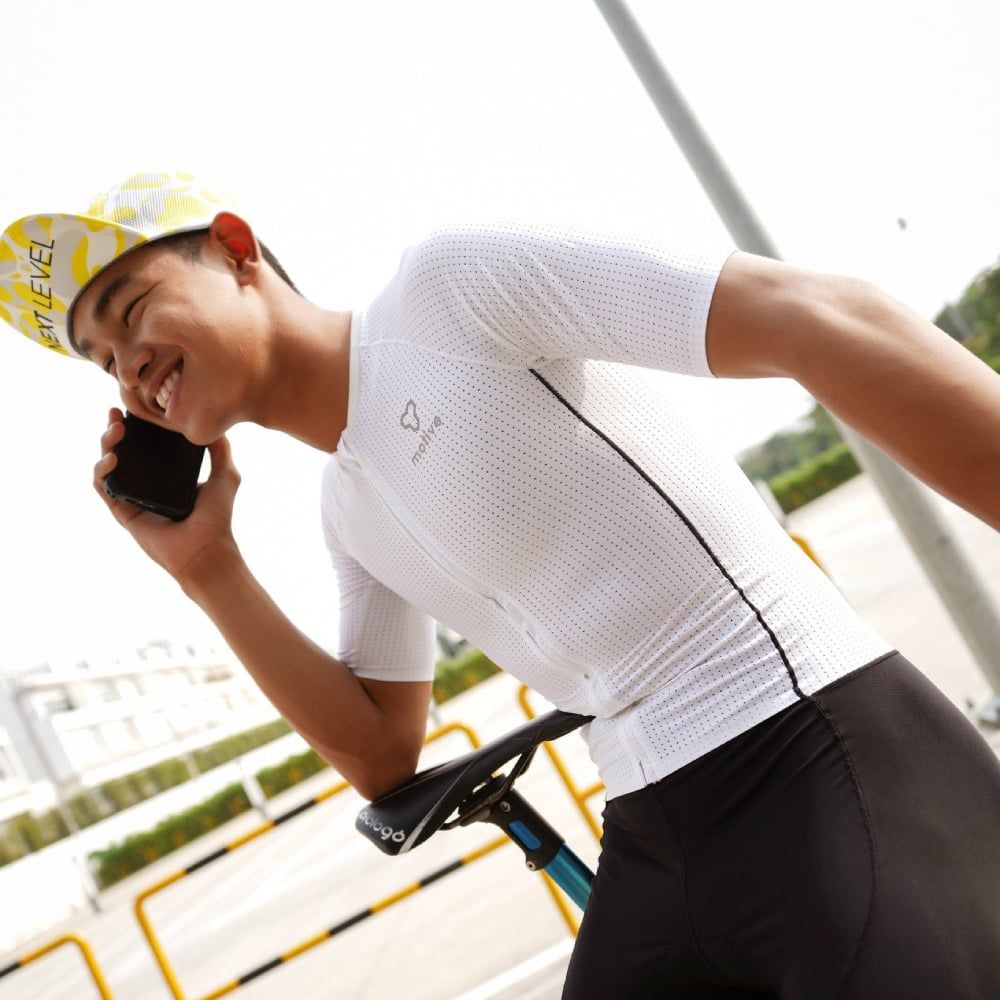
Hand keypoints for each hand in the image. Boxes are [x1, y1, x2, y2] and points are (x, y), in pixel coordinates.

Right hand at [94, 407, 242, 582]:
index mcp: (168, 475)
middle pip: (123, 450)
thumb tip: (216, 426)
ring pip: (108, 466)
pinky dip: (103, 472)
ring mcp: (134, 498)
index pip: (147, 445)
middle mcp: (149, 484)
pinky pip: (105, 488)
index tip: (136, 408)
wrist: (205, 548)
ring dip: (106, 445)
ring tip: (114, 431)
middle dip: (115, 429)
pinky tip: (113, 458)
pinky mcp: (123, 512)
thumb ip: (221, 451)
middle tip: (116, 413)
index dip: (138, 426)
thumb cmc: (217, 517)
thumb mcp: (225, 476)